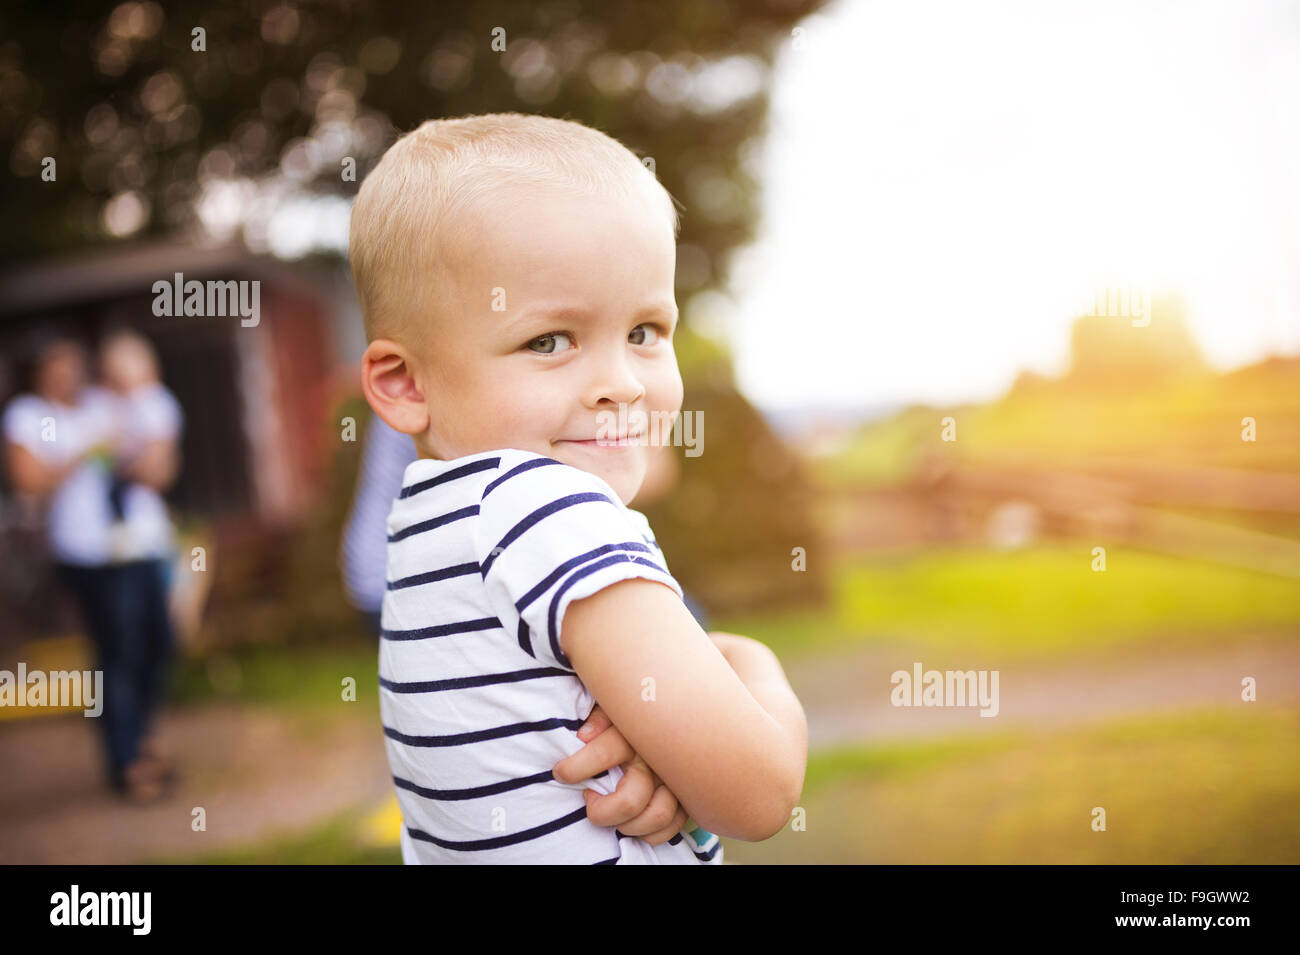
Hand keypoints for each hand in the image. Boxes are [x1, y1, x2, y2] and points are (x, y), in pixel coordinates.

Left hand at [552, 703, 689, 844]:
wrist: (678, 708)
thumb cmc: (632, 710)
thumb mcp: (613, 703)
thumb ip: (599, 715)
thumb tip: (584, 735)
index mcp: (636, 732)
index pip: (606, 752)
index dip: (578, 768)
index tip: (561, 773)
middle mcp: (657, 758)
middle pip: (631, 800)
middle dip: (602, 812)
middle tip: (589, 800)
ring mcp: (675, 778)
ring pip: (657, 815)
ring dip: (628, 825)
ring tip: (611, 814)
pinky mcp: (687, 794)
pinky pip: (673, 825)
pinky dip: (652, 833)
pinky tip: (632, 823)